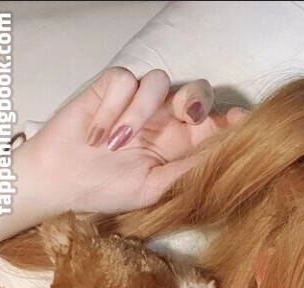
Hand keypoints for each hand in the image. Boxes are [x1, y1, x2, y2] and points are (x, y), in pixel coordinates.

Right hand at [22, 67, 246, 216]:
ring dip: (142, 112)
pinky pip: (125, 80)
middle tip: (187, 118)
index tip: (241, 122)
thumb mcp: (154, 189)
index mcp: (181, 145)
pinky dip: (114, 107)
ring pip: (160, 81)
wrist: (62, 183)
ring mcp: (138, 103)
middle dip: (196, 100)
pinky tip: (100, 135)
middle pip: (196, 92)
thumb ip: (186, 173)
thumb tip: (223, 162)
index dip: (229, 119)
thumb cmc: (108, 191)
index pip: (213, 124)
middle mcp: (164, 120)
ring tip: (118, 144)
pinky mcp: (110, 89)